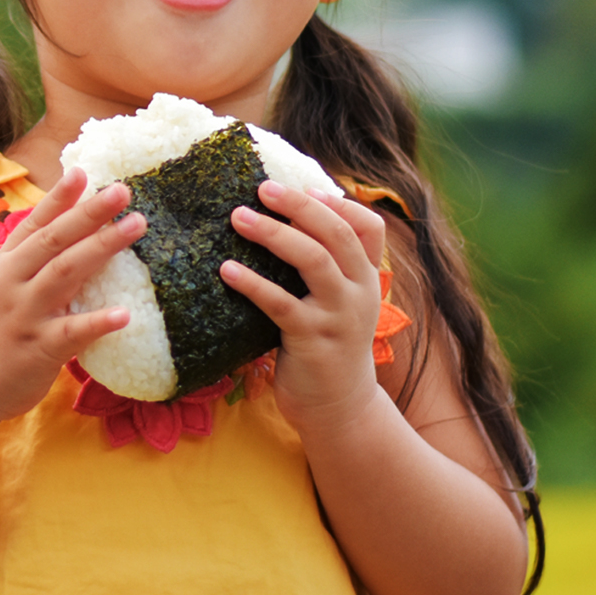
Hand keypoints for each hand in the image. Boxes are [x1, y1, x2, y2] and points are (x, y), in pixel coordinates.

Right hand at [0, 169, 143, 432]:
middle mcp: (12, 283)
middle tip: (122, 189)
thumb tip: (72, 236)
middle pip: (54, 240)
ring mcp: (24, 315)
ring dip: (102, 246)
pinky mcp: (37, 349)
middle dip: (89, 212)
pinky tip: (125, 314)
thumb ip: (32, 265)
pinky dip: (97, 321)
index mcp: (5, 266)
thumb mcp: (2, 291)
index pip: (34, 224)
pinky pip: (72, 333)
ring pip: (65, 273)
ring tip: (136, 226)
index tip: (82, 171)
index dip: (58, 197)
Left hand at [221, 180, 387, 436]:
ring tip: (238, 217)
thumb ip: (323, 266)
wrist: (339, 408)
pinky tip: (226, 270)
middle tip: (261, 187)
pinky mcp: (313, 341)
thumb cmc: (326, 345)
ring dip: (274, 234)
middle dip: (299, 205)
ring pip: (313, 261)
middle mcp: (360, 292)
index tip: (306, 186)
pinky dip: (253, 284)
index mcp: (366, 277)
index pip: (369, 227)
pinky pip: (281, 304)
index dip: (339, 203)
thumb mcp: (337, 302)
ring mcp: (339, 316)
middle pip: (337, 234)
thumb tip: (283, 218)